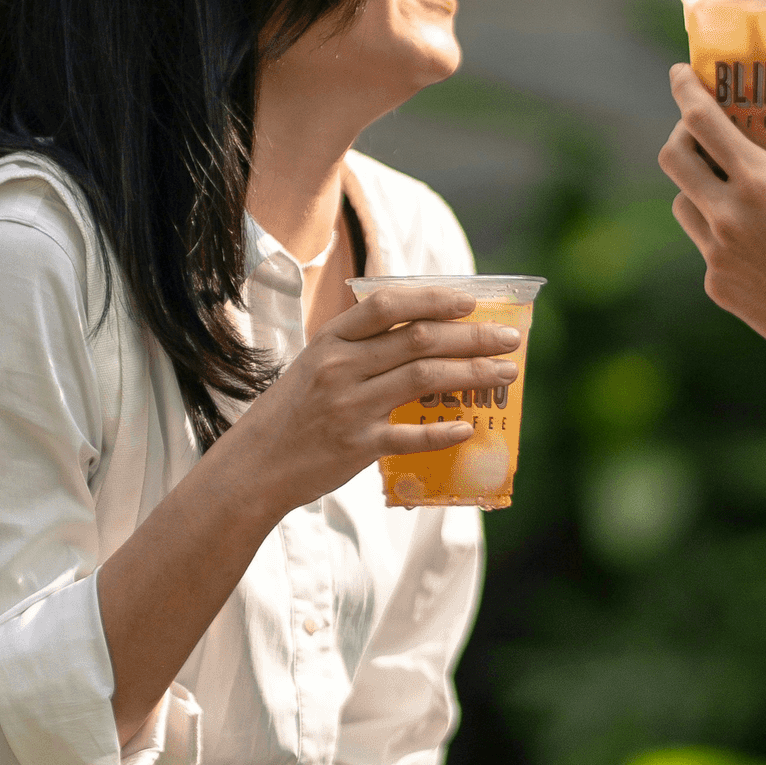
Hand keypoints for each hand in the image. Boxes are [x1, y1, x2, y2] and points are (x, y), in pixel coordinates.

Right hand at [229, 283, 521, 516]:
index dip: (434, 298)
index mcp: (332, 340)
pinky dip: (444, 431)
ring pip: (425, 379)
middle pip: (420, 340)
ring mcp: (350, 406)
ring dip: (473, 374)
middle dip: (473, 337)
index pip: (388, 304)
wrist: (254, 465)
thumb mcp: (316, 365)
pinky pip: (411, 436)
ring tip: (505, 374)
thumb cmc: (294, 412)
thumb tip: (426, 334)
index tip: (471, 302)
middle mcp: (341, 367)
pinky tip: (469, 427)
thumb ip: (361, 348)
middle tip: (510, 339)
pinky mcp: (357, 446)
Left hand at [658, 66, 765, 371]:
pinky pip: (706, 247)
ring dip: (698, 186)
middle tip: (703, 131)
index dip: (685, 90)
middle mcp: (729, 218)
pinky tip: (754, 234)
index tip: (680, 73)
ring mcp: (718, 256)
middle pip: (674, 160)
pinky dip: (721, 232)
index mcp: (761, 184)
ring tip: (729, 182)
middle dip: (682, 136)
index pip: (702, 122)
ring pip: (684, 205)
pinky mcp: (719, 287)